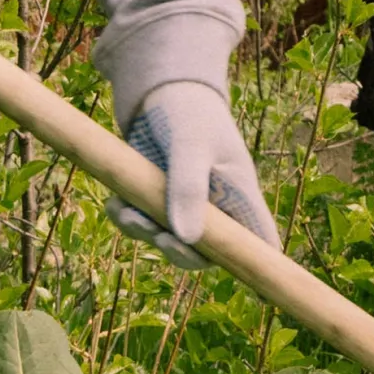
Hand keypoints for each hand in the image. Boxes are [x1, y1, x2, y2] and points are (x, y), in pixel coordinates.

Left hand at [116, 77, 279, 263]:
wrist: (158, 89)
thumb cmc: (188, 110)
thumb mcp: (190, 145)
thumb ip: (188, 188)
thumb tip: (185, 239)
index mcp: (238, 193)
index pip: (258, 239)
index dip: (257, 264)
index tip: (249, 285)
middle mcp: (215, 204)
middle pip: (206, 252)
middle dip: (178, 251)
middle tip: (157, 235)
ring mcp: (185, 203)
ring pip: (170, 240)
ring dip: (145, 233)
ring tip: (125, 211)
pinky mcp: (158, 198)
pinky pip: (143, 224)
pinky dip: (126, 218)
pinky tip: (115, 202)